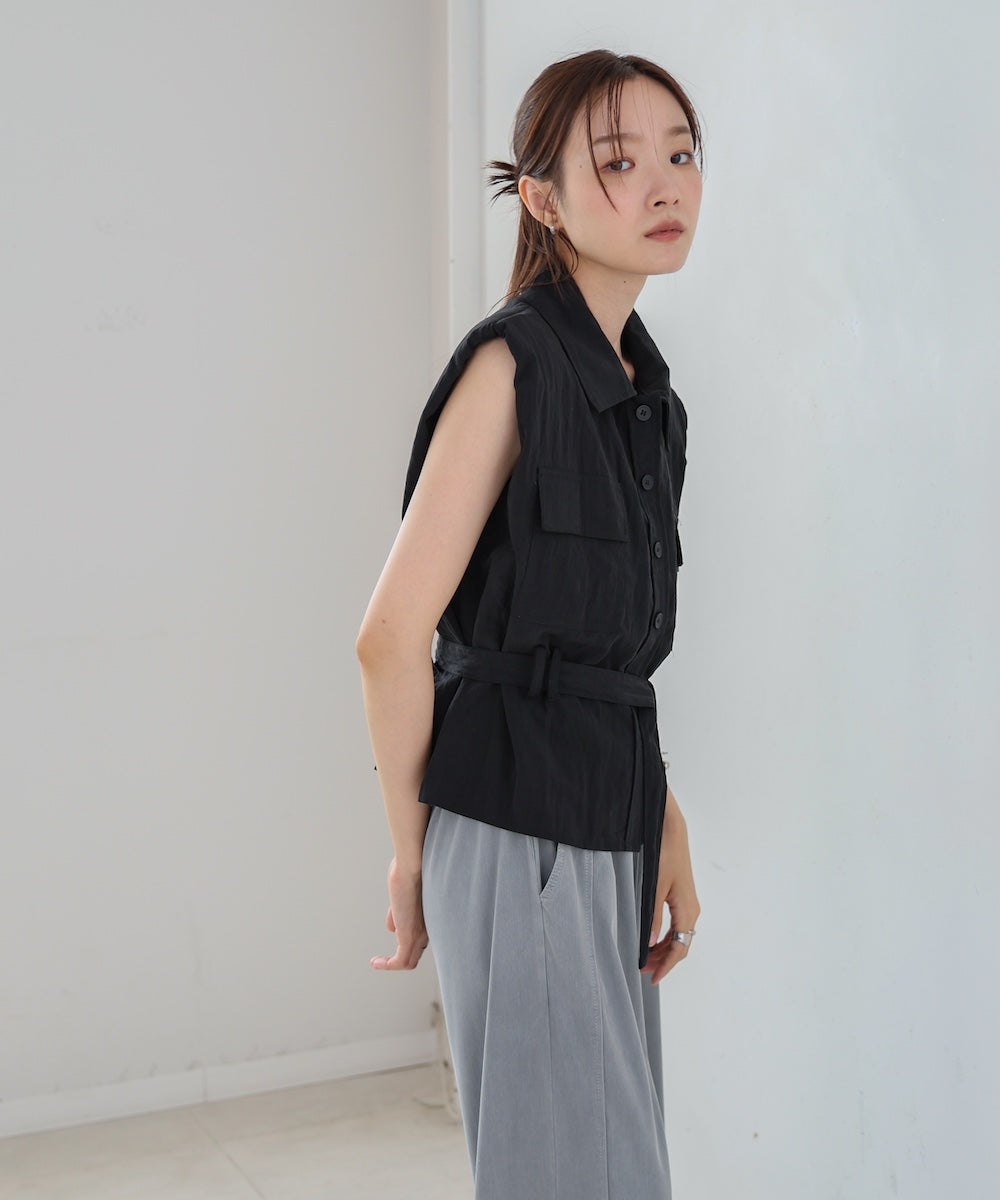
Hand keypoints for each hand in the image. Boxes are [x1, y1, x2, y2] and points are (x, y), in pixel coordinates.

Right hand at [370, 856, 428, 970]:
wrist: (413, 864)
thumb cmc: (408, 870)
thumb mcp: (403, 895)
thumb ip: (398, 913)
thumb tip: (392, 927)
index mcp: (429, 917)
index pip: (421, 937)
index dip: (407, 941)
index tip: (392, 938)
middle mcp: (429, 928)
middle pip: (417, 952)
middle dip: (400, 957)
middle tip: (384, 960)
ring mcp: (420, 934)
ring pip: (409, 961)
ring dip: (391, 964)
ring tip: (377, 962)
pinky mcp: (409, 936)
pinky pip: (400, 961)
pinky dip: (387, 965)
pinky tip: (375, 962)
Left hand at [641, 787, 699, 985]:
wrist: (672, 832)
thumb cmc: (665, 856)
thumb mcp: (655, 887)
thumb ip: (652, 916)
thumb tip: (648, 942)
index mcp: (687, 911)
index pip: (679, 949)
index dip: (666, 966)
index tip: (652, 978)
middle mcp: (692, 911)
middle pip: (680, 946)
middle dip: (663, 960)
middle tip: (643, 969)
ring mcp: (688, 904)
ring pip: (679, 937)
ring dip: (663, 949)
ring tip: (645, 957)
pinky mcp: (683, 897)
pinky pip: (677, 925)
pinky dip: (665, 936)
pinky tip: (652, 938)